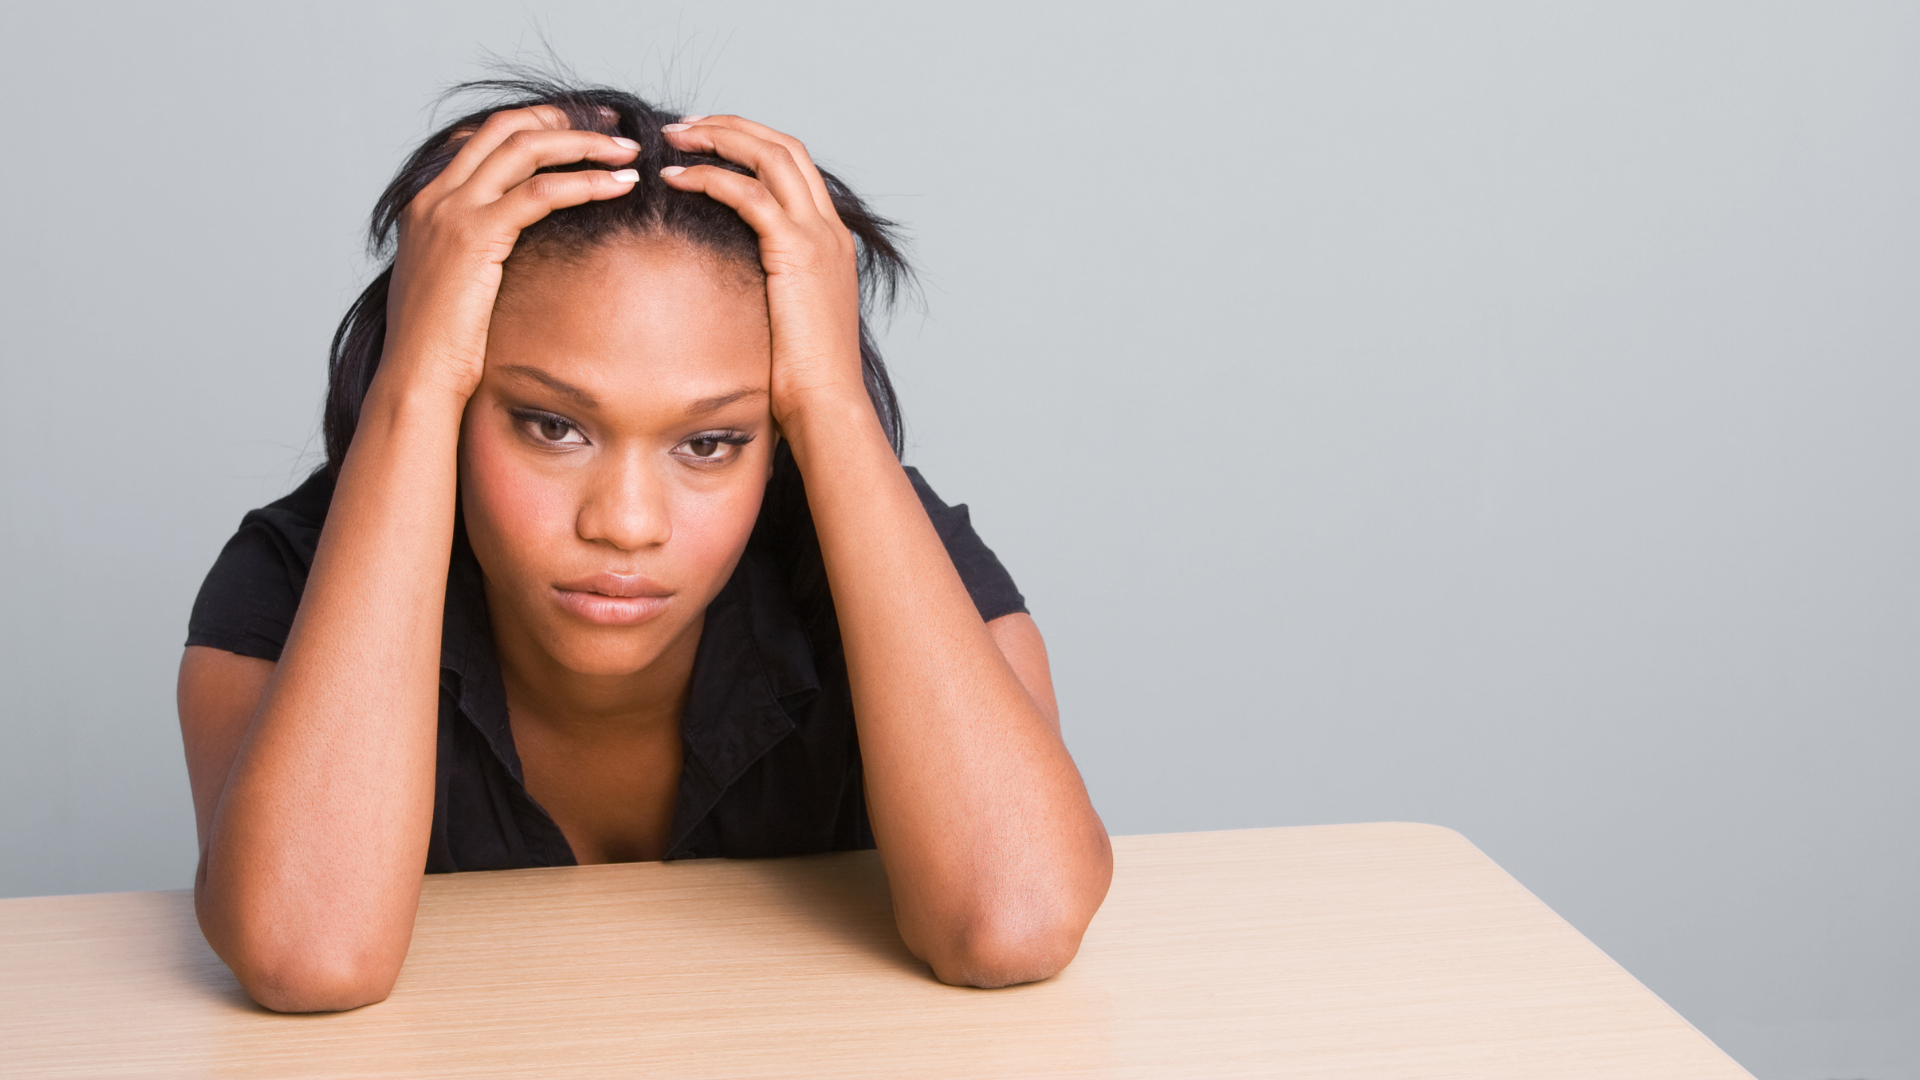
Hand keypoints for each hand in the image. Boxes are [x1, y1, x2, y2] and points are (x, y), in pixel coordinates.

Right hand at [381, 106, 640, 402]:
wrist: (415, 378)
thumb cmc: (440, 348)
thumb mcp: (455, 285)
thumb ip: (478, 253)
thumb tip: (518, 250)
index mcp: (426, 203)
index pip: (482, 138)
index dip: (535, 123)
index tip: (580, 127)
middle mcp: (434, 197)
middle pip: (506, 128)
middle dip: (564, 119)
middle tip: (613, 126)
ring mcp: (450, 212)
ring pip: (526, 148)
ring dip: (584, 145)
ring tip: (630, 153)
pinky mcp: (474, 236)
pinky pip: (540, 193)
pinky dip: (586, 183)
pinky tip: (620, 187)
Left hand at [658, 116, 867, 429]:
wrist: (828, 404)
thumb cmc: (804, 378)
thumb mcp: (789, 319)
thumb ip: (771, 286)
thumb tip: (729, 283)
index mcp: (832, 242)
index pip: (795, 167)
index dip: (751, 144)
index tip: (707, 142)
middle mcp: (831, 230)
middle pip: (785, 146)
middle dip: (732, 126)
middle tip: (684, 127)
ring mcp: (819, 237)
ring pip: (771, 156)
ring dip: (719, 138)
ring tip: (675, 137)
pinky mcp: (797, 252)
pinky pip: (749, 193)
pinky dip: (711, 177)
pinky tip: (676, 179)